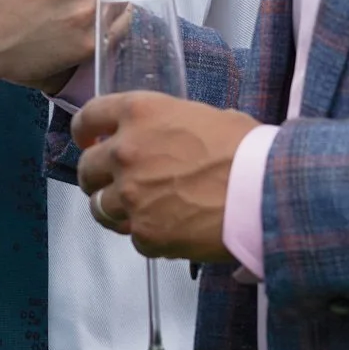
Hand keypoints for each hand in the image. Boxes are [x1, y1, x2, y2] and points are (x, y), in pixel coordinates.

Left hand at [72, 91, 258, 263]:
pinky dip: (147, 235)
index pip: (89, 116)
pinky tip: (170, 228)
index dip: (85, 131)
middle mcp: (125, 152)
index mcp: (140, 113)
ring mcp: (130, 196)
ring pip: (100, 208)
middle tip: (114, 183)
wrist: (263, 192)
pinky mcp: (144, 233)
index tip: (89, 140)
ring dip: (116, 210)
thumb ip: (170, 126)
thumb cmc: (245, 149)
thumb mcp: (204, 116)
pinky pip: (132, 237)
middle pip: (86, 169)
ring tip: (141, 211)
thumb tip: (169, 139)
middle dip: (97, 177)